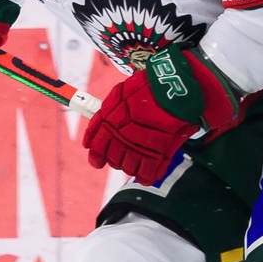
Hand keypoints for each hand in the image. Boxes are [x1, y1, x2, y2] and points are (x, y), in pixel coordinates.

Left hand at [82, 46, 238, 184]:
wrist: (172, 86)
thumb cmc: (146, 87)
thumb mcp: (118, 95)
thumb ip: (103, 118)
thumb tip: (90, 143)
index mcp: (108, 123)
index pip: (96, 149)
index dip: (97, 157)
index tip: (99, 160)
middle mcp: (120, 138)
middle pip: (114, 161)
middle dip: (119, 158)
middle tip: (130, 149)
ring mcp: (138, 147)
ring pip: (128, 169)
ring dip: (133, 165)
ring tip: (143, 153)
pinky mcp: (157, 154)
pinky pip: (147, 176)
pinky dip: (147, 174)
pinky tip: (150, 169)